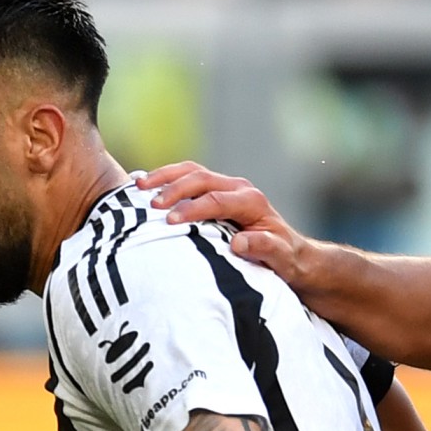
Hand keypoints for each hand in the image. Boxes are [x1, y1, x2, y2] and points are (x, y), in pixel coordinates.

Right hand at [137, 161, 311, 284]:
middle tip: (151, 205)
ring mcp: (227, 187)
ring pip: (192, 172)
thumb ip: (264, 248)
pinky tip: (146, 187)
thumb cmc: (285, 259)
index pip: (217, 200)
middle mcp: (239, 188)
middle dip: (174, 189)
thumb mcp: (281, 258)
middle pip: (201, 178)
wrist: (291, 253)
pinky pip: (189, 178)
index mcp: (252, 202)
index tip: (170, 221)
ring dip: (165, 177)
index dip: (193, 209)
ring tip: (139, 185)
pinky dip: (167, 180)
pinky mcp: (216, 191)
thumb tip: (240, 242)